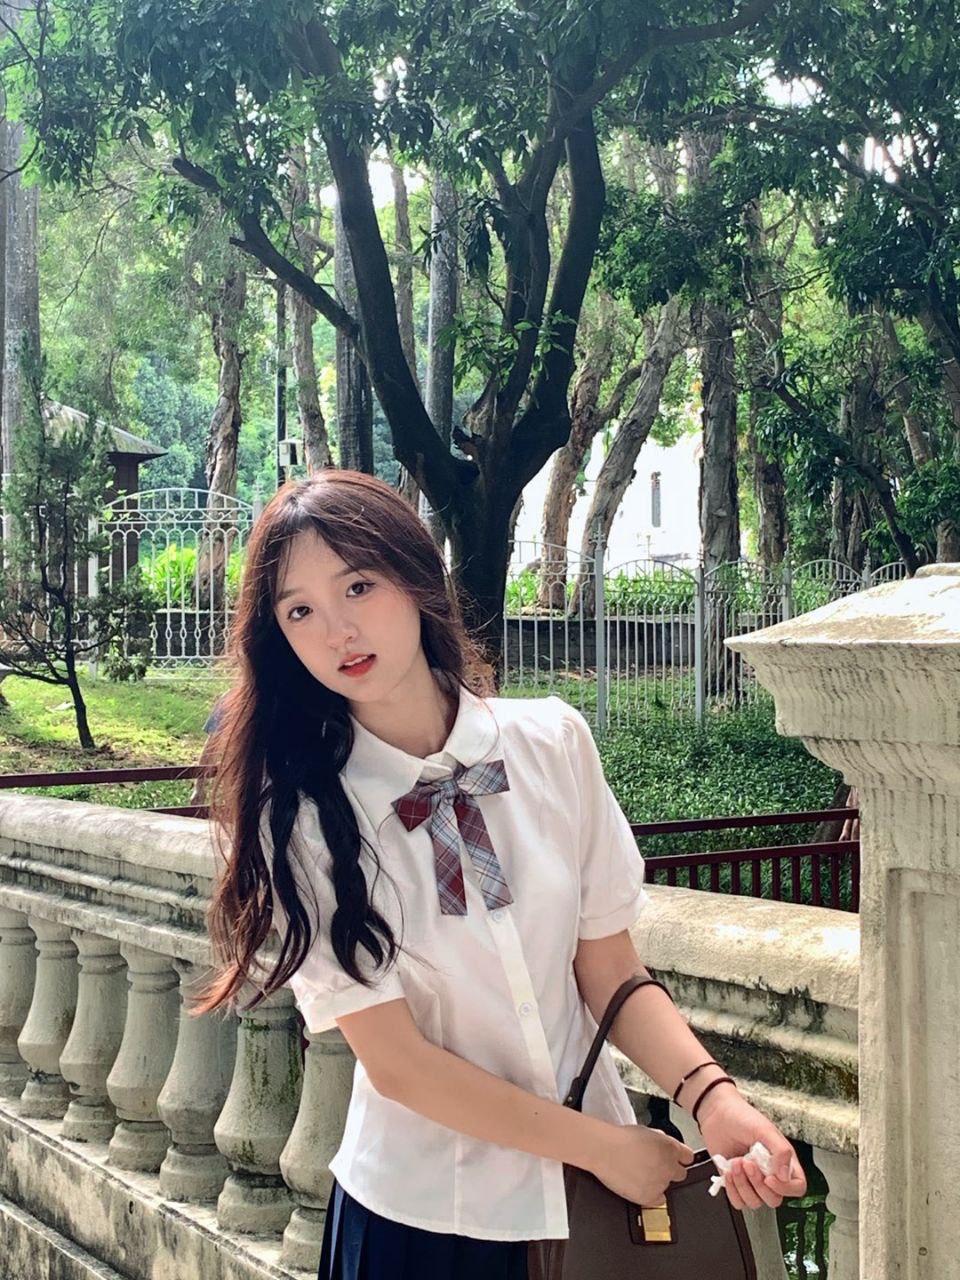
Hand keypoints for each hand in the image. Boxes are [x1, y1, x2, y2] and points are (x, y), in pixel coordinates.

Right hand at [590, 1123, 693, 1206]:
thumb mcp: (646, 1132)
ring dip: (658, 1182)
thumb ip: (661, 1141)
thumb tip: (664, 1147)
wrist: (604, 1150)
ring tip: (640, 1173)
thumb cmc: (620, 1139)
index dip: (680, 1159)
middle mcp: (669, 1166)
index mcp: (670, 1147)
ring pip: (667, 1186)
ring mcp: (661, 1183)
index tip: (676, 1161)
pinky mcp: (650, 1197)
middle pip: (681, 1174)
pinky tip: (640, 1185)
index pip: (688, 1157)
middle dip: (671, 1171)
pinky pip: (659, 1200)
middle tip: (656, 1168)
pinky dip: (652, 1195)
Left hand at [696, 1086, 806, 1210]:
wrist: (717, 1113)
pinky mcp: (736, 1184)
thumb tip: (785, 1177)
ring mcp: (752, 1181)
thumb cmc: (743, 1117)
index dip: (785, 1189)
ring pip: (755, 1202)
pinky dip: (732, 1190)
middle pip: (774, 1199)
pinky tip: (728, 1171)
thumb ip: (781, 1151)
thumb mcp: (765, 1130)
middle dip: (758, 1183)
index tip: (769, 1177)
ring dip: (742, 1184)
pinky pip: (738, 1202)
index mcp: (783, 1161)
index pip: (797, 1187)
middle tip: (747, 1162)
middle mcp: (770, 1174)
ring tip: (735, 1162)